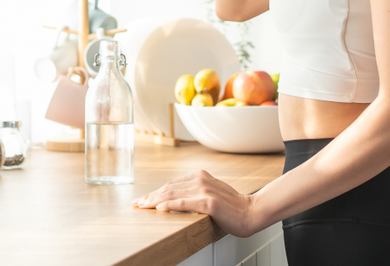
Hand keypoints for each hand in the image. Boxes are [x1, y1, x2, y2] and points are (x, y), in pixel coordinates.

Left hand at [132, 169, 259, 237]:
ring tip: (143, 206)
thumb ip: (196, 192)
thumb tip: (177, 198)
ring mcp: (204, 190)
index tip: (144, 198)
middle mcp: (201, 180)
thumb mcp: (212, 194)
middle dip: (150, 196)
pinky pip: (183, 203)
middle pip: (169, 188)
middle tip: (137, 203)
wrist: (251, 212)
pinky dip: (169, 204)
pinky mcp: (208, 202)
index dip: (156, 191)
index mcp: (201, 176)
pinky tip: (159, 208)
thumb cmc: (232, 207)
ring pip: (173, 194)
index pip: (172, 184)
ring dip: (155, 200)